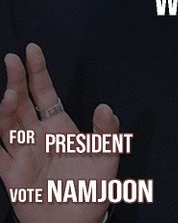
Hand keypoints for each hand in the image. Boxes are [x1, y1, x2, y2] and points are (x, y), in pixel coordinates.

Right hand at [0, 43, 118, 222]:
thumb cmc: (93, 188)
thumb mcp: (107, 157)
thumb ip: (107, 132)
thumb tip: (106, 107)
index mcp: (58, 125)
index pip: (44, 91)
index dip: (37, 70)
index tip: (31, 49)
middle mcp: (37, 135)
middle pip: (22, 101)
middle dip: (16, 79)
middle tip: (11, 60)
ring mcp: (23, 153)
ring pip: (7, 124)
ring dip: (6, 108)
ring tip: (11, 96)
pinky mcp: (12, 175)